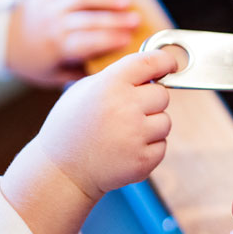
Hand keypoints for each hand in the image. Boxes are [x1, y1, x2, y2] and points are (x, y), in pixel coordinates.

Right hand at [0, 50, 175, 233]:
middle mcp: (125, 107)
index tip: (170, 66)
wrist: (62, 172)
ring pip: (166, 121)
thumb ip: (117, 77)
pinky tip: (125, 150)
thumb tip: (152, 69)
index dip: (165, 61)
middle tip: (128, 113)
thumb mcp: (84, 90)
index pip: (151, 62)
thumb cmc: (72, 127)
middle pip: (162, 95)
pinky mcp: (144, 159)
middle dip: (150, 102)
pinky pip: (162, 145)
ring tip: (124, 134)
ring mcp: (136, 135)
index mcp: (110, 84)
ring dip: (151, 127)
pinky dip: (149, 148)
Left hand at [5, 0, 140, 85]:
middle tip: (136, 20)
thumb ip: (78, 74)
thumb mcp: (52, 76)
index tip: (128, 40)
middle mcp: (53, 24)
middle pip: (89, 19)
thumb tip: (106, 72)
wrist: (0, 39)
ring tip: (126, 1)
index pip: (87, 42)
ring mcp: (50, 6)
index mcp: (56, 47)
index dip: (109, 40)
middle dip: (115, 19)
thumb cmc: (31, 60)